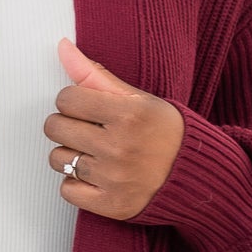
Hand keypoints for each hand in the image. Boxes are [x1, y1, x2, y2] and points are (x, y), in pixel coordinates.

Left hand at [42, 37, 185, 219]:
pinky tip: (96, 175)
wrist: (196, 176)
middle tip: (89, 129)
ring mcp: (114, 178)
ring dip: (70, 154)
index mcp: (128, 114)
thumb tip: (62, 47)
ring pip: (58, 159)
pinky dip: (76, 184)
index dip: (74, 101)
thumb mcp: (138, 98)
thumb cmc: (167, 133)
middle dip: (68, 125)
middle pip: (55, 128)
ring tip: (93, 152)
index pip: (66, 99)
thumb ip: (95, 75)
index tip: (88, 107)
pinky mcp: (111, 204)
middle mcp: (119, 147)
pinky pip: (67, 190)